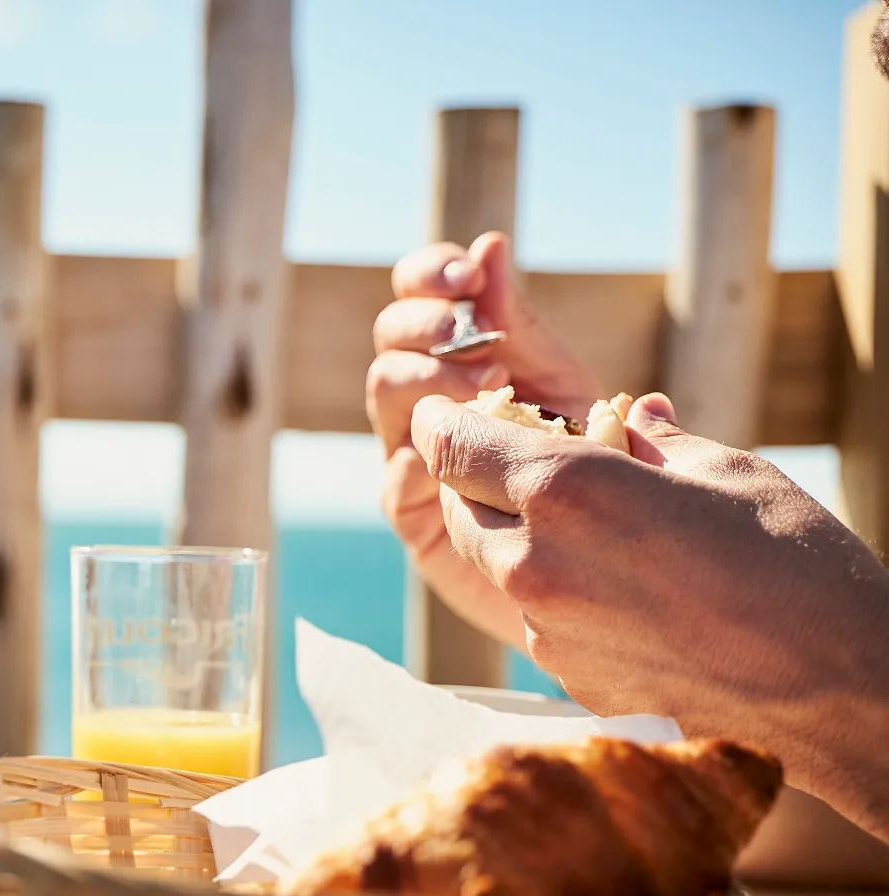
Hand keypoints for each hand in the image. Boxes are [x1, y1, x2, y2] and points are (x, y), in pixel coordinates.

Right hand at [367, 232, 601, 649]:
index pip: (416, 291)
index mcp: (453, 349)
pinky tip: (472, 455)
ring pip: (386, 393)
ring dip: (431, 379)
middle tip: (481, 340)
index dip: (430, 273)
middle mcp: (419, 393)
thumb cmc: (585, 463)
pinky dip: (431, 456)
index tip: (468, 274)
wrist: (602, 561)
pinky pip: (398, 474)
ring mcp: (406, 450)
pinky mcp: (411, 511)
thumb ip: (522, 324)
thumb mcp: (563, 383)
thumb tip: (490, 243)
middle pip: (391, 337)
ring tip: (490, 389)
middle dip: (430, 326)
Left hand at [409, 390, 888, 842]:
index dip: (440, 423)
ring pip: (494, 566)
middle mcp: (536, 563)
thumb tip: (632, 415)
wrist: (844, 696)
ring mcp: (547, 631)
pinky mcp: (569, 680)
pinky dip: (557, 593)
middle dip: (475, 479)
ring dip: (518, 538)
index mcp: (566, 491)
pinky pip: (538, 619)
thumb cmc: (799, 568)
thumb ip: (653, 441)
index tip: (449, 412)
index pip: (449, 446)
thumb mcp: (728, 473)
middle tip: (517, 460)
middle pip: (458, 508)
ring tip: (589, 526)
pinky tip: (622, 590)